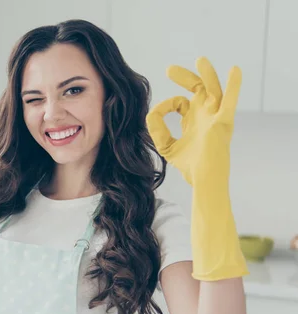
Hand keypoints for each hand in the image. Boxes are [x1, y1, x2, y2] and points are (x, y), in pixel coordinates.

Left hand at [146, 56, 241, 186]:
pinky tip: (235, 71)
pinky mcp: (223, 122)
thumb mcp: (166, 145)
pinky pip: (230, 101)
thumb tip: (150, 113)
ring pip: (214, 90)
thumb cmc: (189, 166)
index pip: (179, 102)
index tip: (155, 113)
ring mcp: (216, 117)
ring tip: (200, 60)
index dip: (165, 105)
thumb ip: (157, 129)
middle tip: (169, 70)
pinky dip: (234, 86)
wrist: (203, 179)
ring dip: (207, 74)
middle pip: (198, 88)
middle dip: (185, 77)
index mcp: (193, 120)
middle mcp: (206, 115)